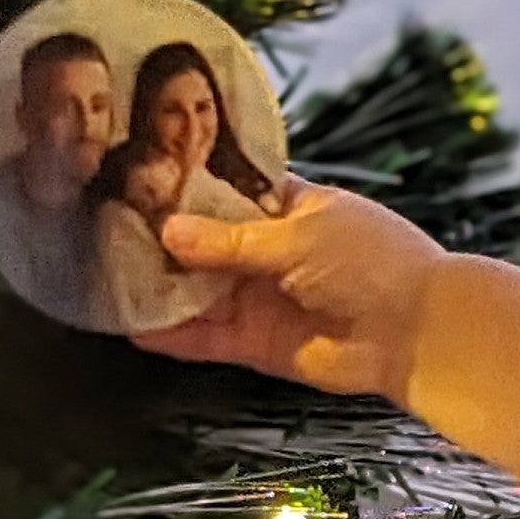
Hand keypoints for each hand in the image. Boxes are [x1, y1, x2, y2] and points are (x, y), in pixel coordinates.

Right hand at [131, 176, 448, 401]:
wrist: (416, 332)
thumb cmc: (373, 263)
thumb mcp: (298, 236)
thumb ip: (230, 240)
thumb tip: (169, 230)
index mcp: (291, 205)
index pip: (228, 188)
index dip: (187, 186)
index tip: (138, 176)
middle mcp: (272, 249)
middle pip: (204, 242)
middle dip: (161, 239)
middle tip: (104, 229)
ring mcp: (263, 296)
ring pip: (199, 291)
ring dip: (159, 287)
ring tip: (103, 276)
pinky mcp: (259, 342)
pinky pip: (207, 337)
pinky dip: (173, 334)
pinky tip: (133, 326)